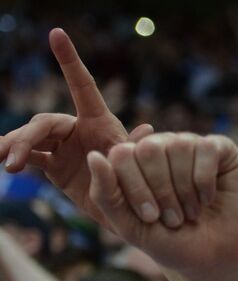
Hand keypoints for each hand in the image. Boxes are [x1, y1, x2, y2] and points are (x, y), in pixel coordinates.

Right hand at [0, 30, 153, 222]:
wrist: (135, 218)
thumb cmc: (145, 191)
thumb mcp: (143, 172)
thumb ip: (135, 152)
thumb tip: (149, 129)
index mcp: (101, 123)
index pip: (83, 86)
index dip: (70, 60)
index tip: (57, 33)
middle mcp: (79, 129)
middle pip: (45, 122)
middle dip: (26, 137)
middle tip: (12, 157)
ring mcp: (64, 147)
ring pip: (32, 138)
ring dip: (15, 147)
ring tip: (4, 162)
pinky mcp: (55, 166)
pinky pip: (29, 156)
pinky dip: (14, 156)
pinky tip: (0, 159)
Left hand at [86, 133, 237, 280]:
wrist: (216, 259)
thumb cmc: (172, 242)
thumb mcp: (131, 226)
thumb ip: (105, 194)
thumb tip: (93, 156)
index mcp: (134, 162)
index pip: (122, 154)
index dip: (134, 187)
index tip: (150, 218)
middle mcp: (161, 147)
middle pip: (148, 149)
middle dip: (161, 191)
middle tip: (173, 218)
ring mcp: (190, 145)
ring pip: (178, 147)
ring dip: (185, 190)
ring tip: (192, 213)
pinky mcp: (220, 149)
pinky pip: (206, 149)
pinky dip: (205, 181)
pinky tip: (209, 199)